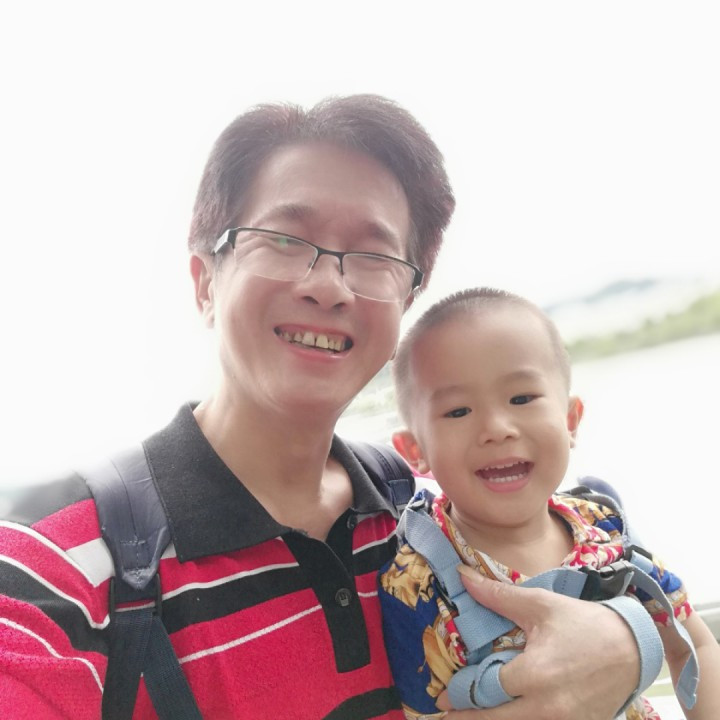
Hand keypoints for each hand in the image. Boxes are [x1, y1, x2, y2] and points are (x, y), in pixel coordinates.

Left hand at [436, 567, 639, 719]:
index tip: (444, 696)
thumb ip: (497, 596)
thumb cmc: (584, 623)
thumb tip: (463, 578)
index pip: (485, 691)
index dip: (462, 693)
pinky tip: (508, 715)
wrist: (634, 648)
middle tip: (448, 715)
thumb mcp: (540, 604)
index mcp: (534, 675)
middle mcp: (548, 708)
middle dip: (469, 719)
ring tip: (473, 716)